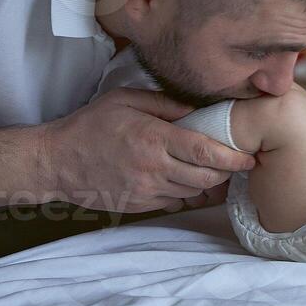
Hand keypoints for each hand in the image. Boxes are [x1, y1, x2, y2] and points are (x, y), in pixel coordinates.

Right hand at [40, 88, 255, 213]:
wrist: (57, 162)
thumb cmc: (91, 125)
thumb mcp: (126, 100)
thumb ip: (166, 103)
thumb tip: (199, 108)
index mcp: (153, 139)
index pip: (205, 152)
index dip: (232, 157)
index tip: (248, 156)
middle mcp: (153, 168)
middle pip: (206, 177)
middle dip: (227, 172)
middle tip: (238, 161)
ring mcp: (147, 190)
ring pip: (194, 192)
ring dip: (210, 183)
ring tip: (217, 170)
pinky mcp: (141, 205)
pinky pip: (176, 201)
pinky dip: (188, 193)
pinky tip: (190, 180)